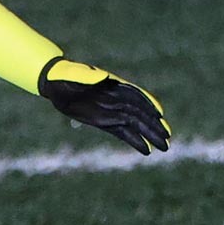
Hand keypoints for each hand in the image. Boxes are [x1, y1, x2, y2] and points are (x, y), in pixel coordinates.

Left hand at [38, 57, 170, 155]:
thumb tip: (104, 77)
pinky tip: (146, 150)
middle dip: (154, 125)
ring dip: (150, 135)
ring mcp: (112, 111)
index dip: (148, 105)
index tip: (160, 115)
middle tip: (168, 138)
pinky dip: (135, 141)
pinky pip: (123, 132)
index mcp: (113, 86)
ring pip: (135, 124)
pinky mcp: (104, 121)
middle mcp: (117, 99)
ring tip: (164, 147)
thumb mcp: (73, 74)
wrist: (55, 83)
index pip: (135, 96)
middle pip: (140, 113)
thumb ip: (87, 76)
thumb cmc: (65, 75)